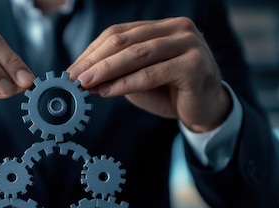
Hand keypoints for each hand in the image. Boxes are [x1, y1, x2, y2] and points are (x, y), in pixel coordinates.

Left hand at [67, 18, 231, 132]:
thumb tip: (81, 79)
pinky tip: (107, 92)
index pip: (120, 33)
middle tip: (73, 76)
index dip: (92, 51)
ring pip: (137, 54)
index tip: (72, 69)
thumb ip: (115, 76)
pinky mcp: (193, 65)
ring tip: (85, 83)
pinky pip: (151, 74)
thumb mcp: (137, 81)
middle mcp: (178, 29)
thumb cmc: (171, 93)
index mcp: (163, 27)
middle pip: (125, 40)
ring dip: (106, 70)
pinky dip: (126, 83)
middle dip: (95, 60)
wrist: (207, 111)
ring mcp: (189, 44)